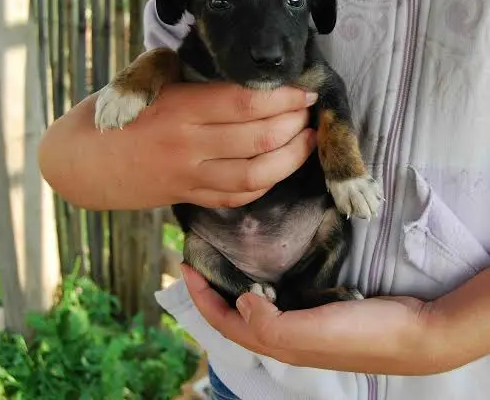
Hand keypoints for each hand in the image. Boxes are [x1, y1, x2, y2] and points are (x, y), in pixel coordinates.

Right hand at [39, 82, 315, 209]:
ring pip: (254, 175)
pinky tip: (280, 168)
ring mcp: (189, 177)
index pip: (243, 103)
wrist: (81, 164)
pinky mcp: (188, 197)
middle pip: (257, 138)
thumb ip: (182, 72)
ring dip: (290, 158)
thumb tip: (231, 65)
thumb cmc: (111, 115)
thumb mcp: (142, 82)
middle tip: (310, 111)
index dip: (282, 96)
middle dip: (294, 124)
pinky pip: (236, 197)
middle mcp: (188, 146)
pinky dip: (265, 184)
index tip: (305, 90)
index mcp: (177, 109)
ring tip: (307, 140)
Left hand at [182, 265, 468, 375]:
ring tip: (224, 258)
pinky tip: (263, 263)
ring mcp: (301, 320)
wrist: (414, 332)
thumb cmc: (362, 333)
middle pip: (235, 315)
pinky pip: (278, 294)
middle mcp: (283, 334)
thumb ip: (270, 326)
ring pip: (255, 304)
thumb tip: (240, 303)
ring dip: (234, 283)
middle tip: (200, 260)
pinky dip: (262, 279)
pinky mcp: (317, 305)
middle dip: (212, 290)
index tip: (185, 266)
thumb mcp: (312, 334)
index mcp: (277, 343)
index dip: (201, 298)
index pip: (225, 322)